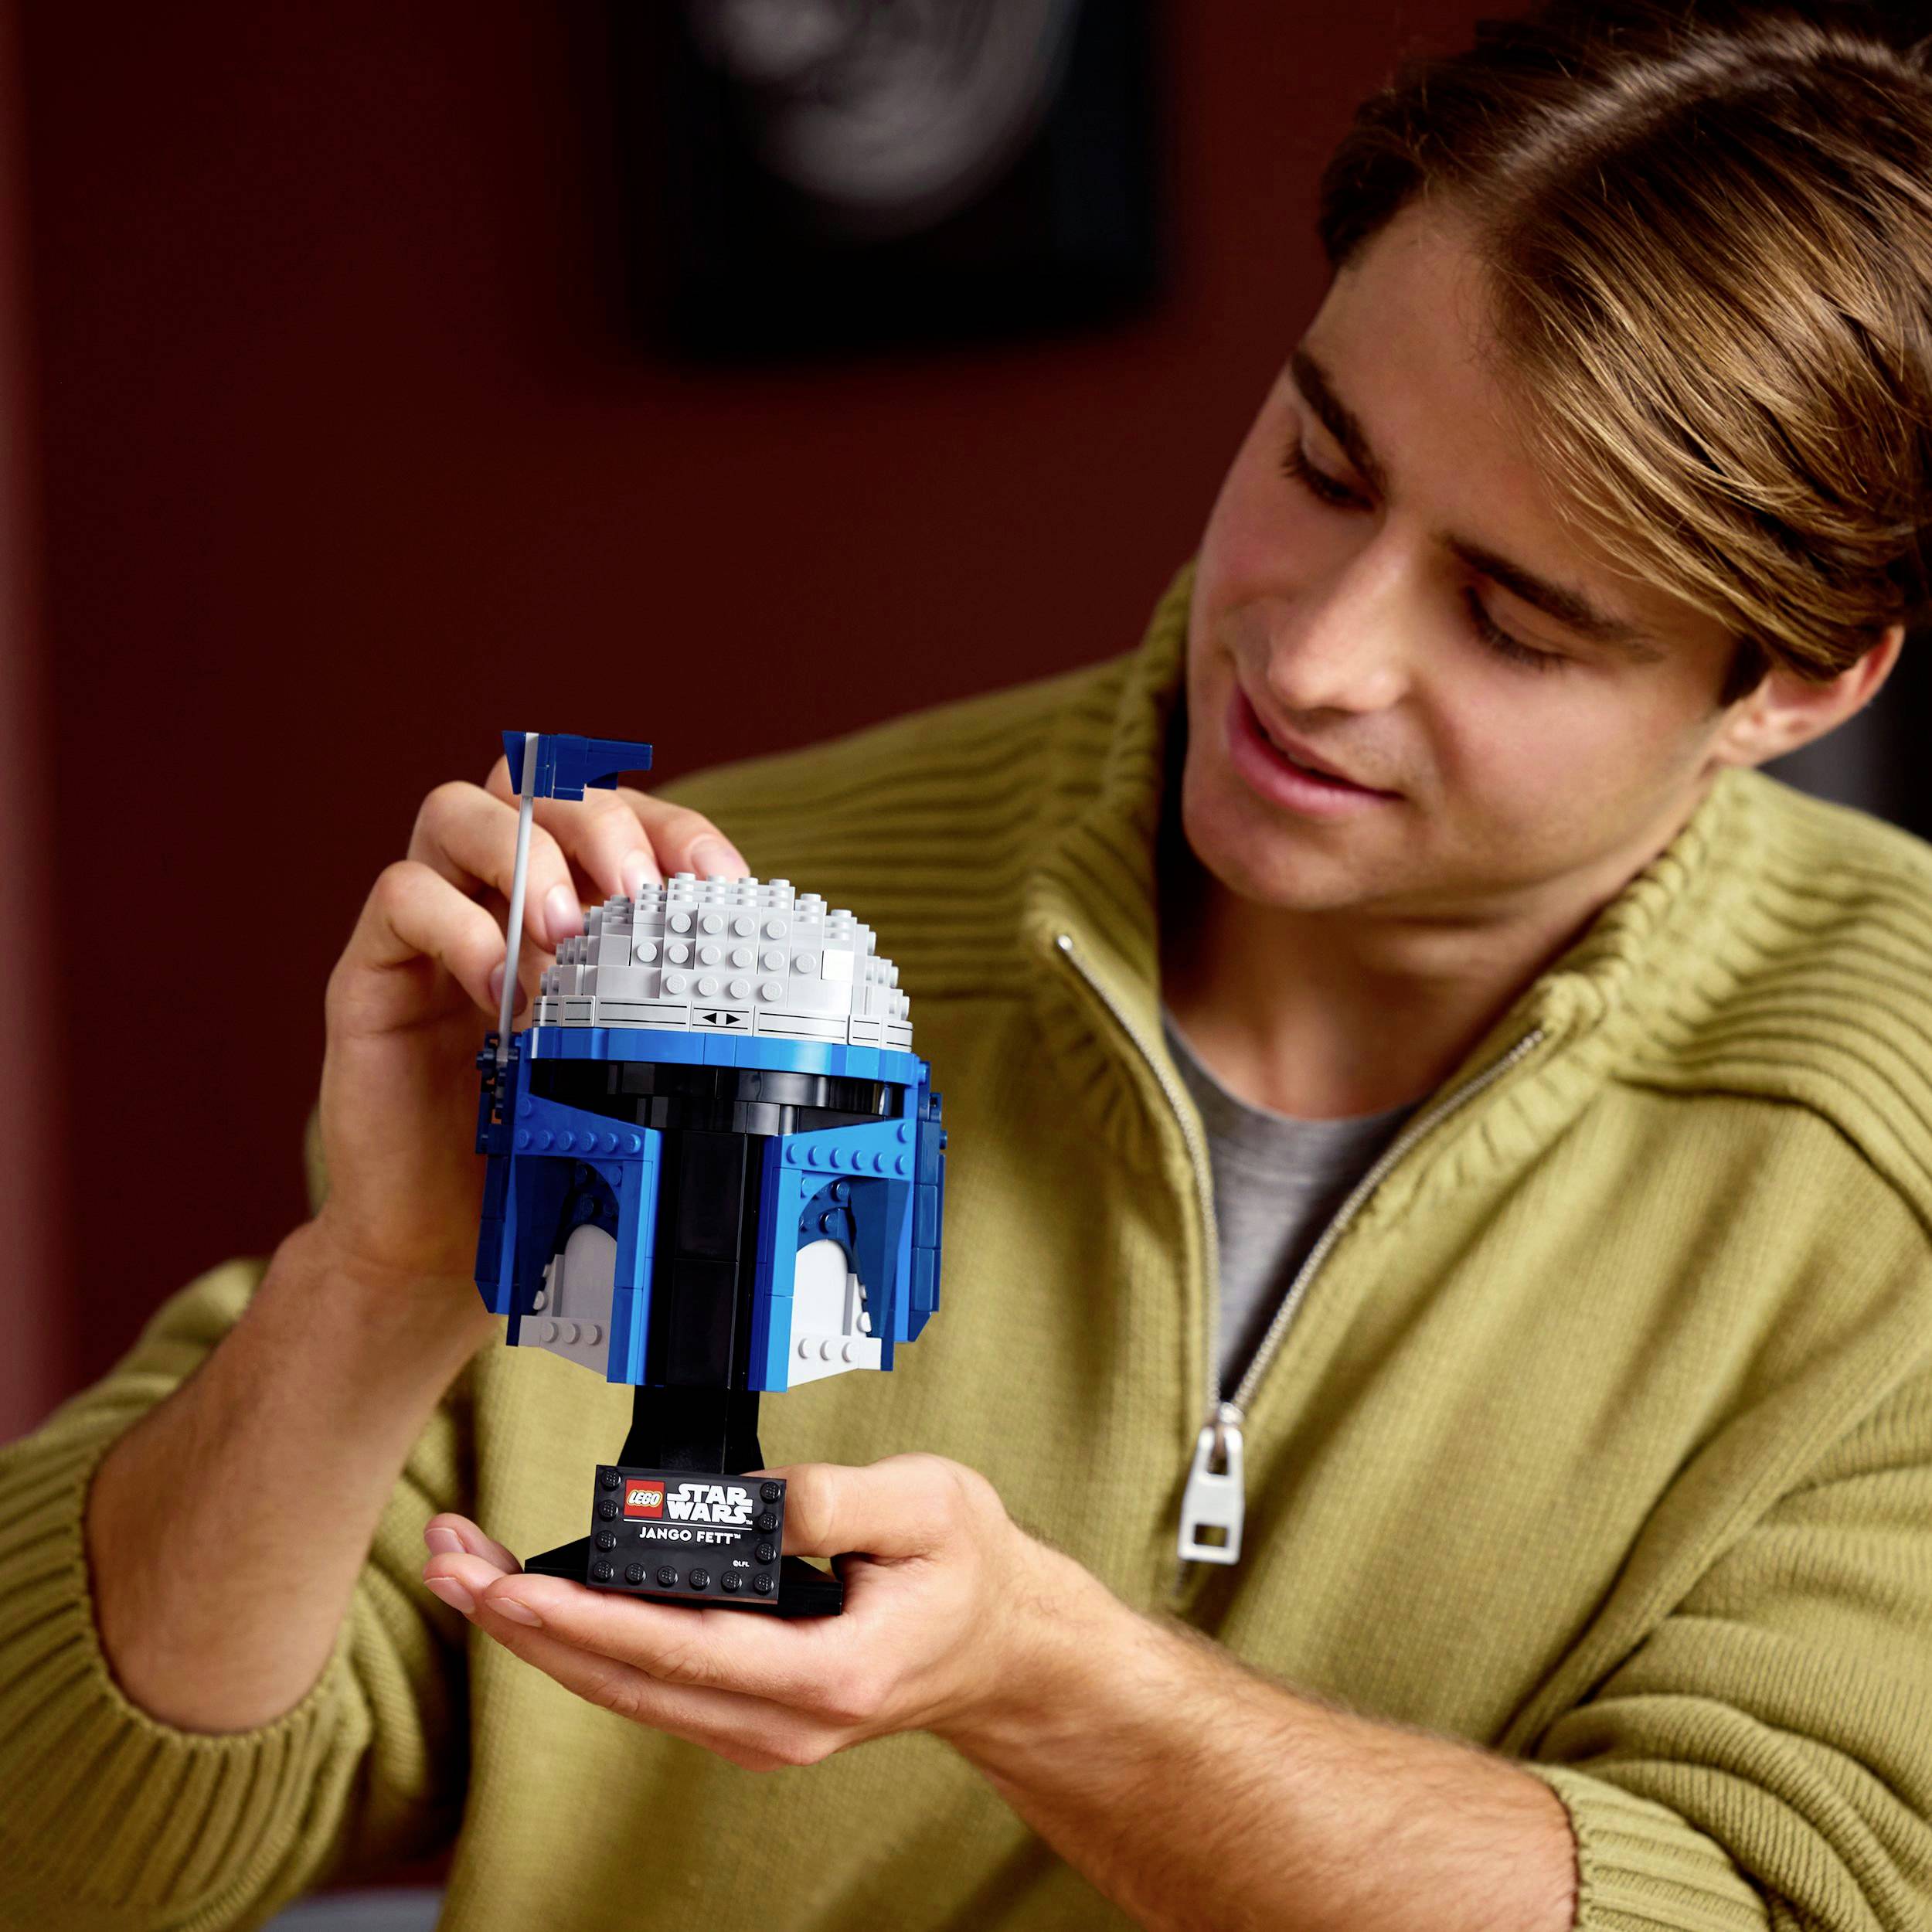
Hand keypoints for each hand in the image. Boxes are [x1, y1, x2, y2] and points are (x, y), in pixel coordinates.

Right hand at [309, 755, 748, 1321]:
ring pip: (455, 811)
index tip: (723, 880)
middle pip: (535, 783)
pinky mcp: (370, 970)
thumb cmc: (541, 1145)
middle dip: (599, 822)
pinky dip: (460, 930)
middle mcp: (494, 893)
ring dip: (524, 855)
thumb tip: (767, 993)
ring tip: (566, 932)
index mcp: (567, 901)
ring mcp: (429, 924)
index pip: (619, 811)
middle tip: (638, 893)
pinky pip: (401, 898)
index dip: (673, 826)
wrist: (442, 1240)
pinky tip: (504, 996)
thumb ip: (669, 1015)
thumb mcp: (627, 1070)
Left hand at [419, 1454, 1083, 1768]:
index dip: (583, 1619)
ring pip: (619, 1688)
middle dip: (520, 1620)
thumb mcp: (931, 1506)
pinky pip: (642, 1684)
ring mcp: (756, 1728)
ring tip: (462, 1570)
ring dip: (533, 1632)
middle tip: (446, 1559)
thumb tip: (750, 1496)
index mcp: (824, 1675)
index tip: (510, 1585)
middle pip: (620, 1679)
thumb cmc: (969, 1571)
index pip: (675, 1649)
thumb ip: (840, 1499)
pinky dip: (578, 1641)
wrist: (1002, 1645)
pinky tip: (534, 1603)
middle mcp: (777, 1723)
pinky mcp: (743, 1712)